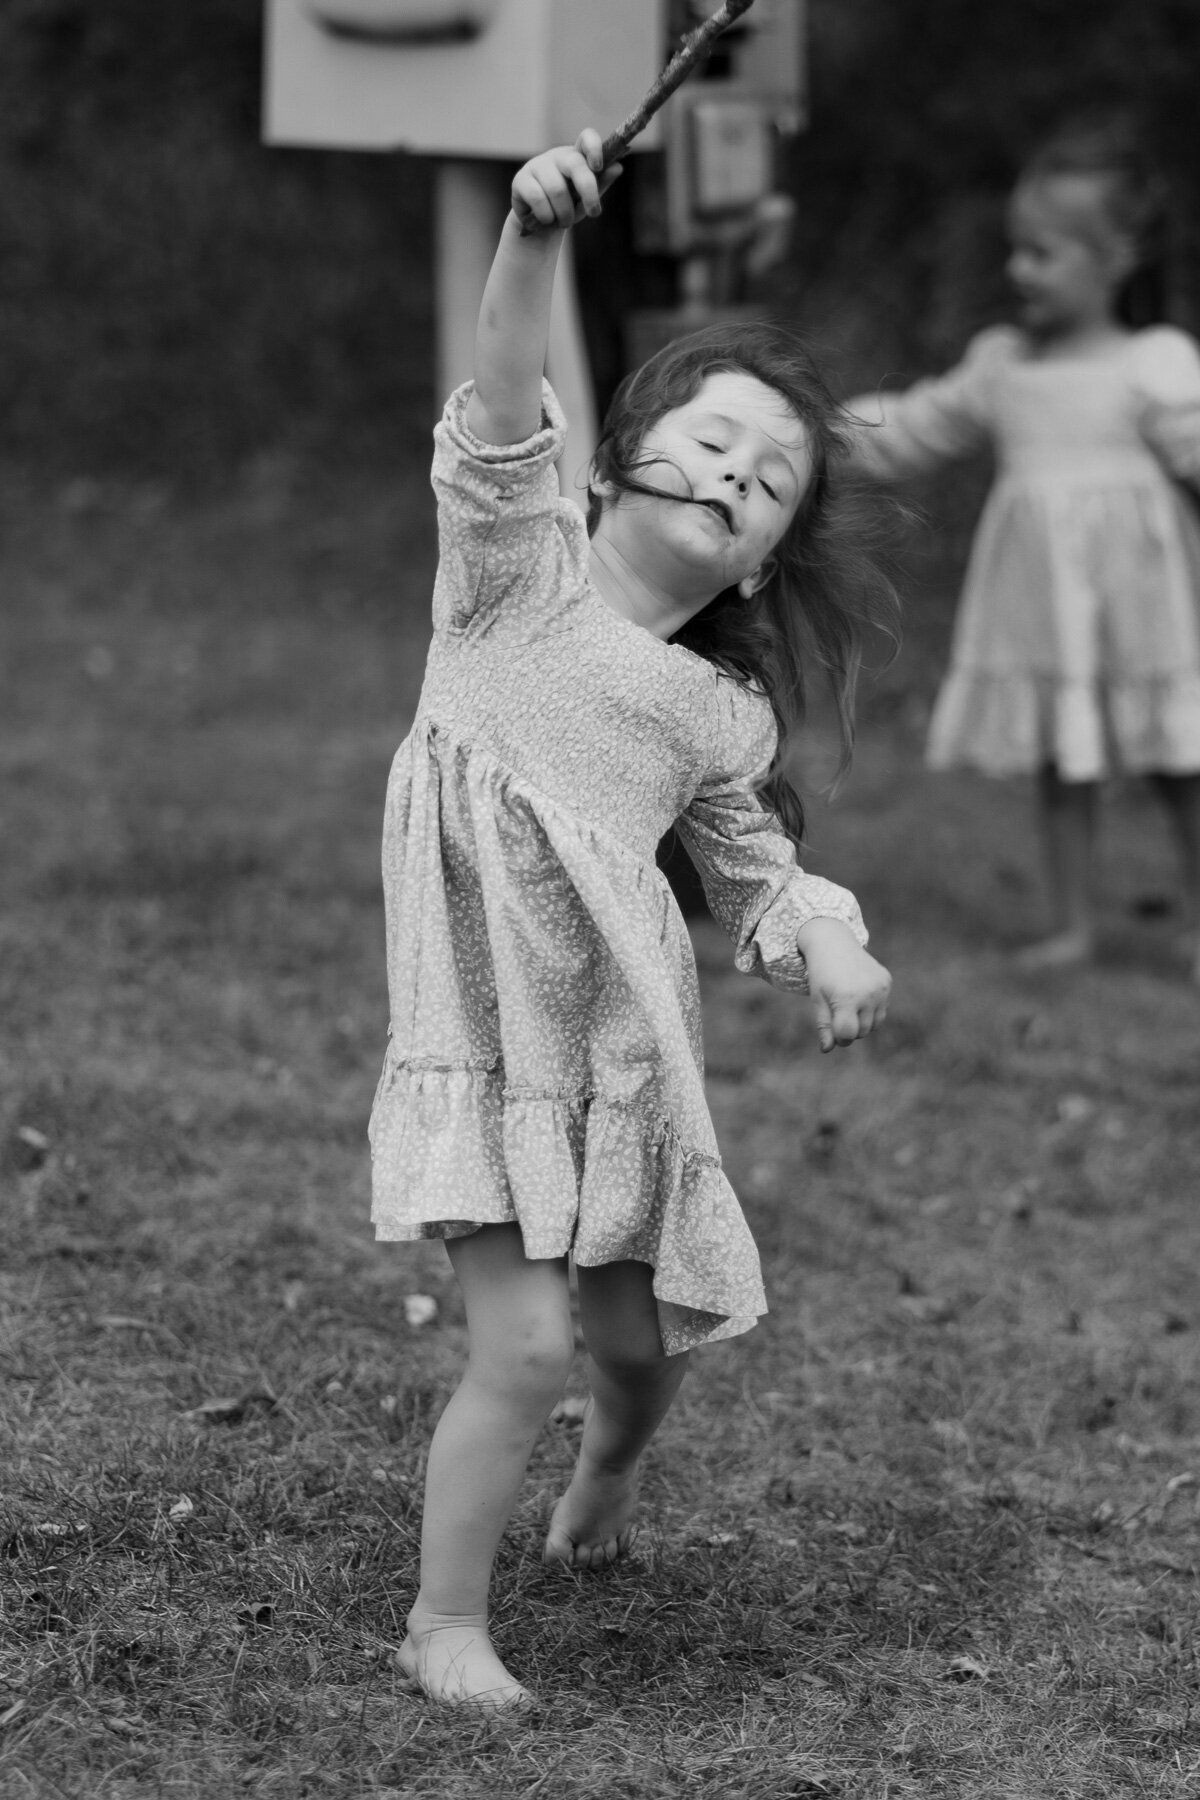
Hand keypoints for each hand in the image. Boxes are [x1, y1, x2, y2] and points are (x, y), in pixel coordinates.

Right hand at [511, 130, 621, 234]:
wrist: (539, 223)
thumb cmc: (567, 205)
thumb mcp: (586, 197)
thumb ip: (601, 183)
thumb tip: (618, 167)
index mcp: (576, 156)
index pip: (587, 138)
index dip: (594, 148)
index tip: (598, 167)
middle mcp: (557, 156)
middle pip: (575, 165)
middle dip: (588, 192)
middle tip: (594, 213)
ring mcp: (537, 165)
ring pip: (557, 189)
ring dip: (565, 213)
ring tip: (565, 222)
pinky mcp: (520, 180)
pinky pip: (538, 199)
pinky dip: (547, 216)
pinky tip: (547, 220)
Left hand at [795, 917, 890, 1053]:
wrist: (833, 942)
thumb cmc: (821, 973)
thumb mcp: (818, 999)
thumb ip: (824, 1025)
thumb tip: (827, 1049)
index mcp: (846, 998)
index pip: (848, 1034)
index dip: (839, 1037)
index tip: (832, 1030)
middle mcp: (867, 993)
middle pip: (862, 1031)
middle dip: (849, 1028)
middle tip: (838, 1011)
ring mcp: (880, 988)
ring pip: (875, 1024)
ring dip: (862, 1021)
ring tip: (848, 1004)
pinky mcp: (887, 982)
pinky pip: (882, 1009)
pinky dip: (871, 1008)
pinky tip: (859, 992)